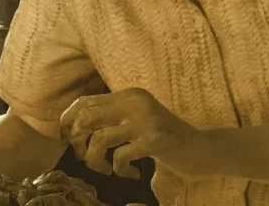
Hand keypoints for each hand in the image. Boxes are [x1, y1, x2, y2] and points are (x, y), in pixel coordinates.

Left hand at [59, 88, 210, 178]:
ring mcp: (145, 120)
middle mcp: (135, 102)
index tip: (65, 137)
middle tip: (85, 157)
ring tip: (105, 169)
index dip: (68, 120)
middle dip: (77, 141)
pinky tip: (129, 174)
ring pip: (99, 139)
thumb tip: (72, 127)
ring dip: (95, 159)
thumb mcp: (137, 119)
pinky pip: (120, 156)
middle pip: (87, 118)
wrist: (203, 149)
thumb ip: (113, 117)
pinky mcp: (154, 140)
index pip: (85, 102)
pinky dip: (118, 169)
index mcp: (128, 95)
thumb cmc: (164, 138)